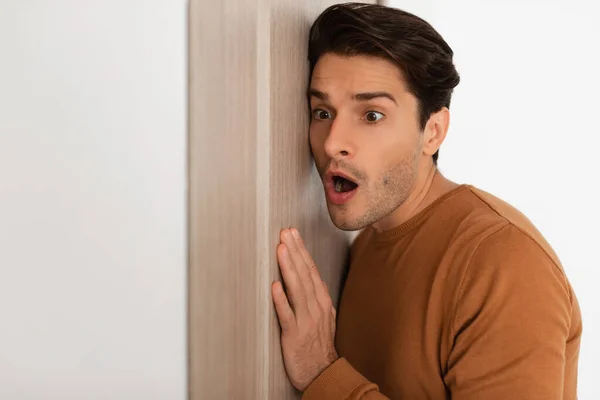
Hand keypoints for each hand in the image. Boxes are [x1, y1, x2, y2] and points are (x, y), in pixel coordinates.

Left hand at [272, 228, 338, 391]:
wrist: (324, 374)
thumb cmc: (320, 345)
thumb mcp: (324, 316)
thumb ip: (315, 297)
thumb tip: (308, 277)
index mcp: (321, 301)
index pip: (311, 270)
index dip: (301, 250)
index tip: (293, 233)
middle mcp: (315, 307)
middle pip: (305, 274)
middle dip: (294, 251)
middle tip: (285, 232)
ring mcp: (306, 320)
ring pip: (297, 289)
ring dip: (289, 268)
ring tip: (281, 249)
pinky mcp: (295, 335)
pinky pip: (287, 315)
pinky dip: (281, 300)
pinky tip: (274, 286)